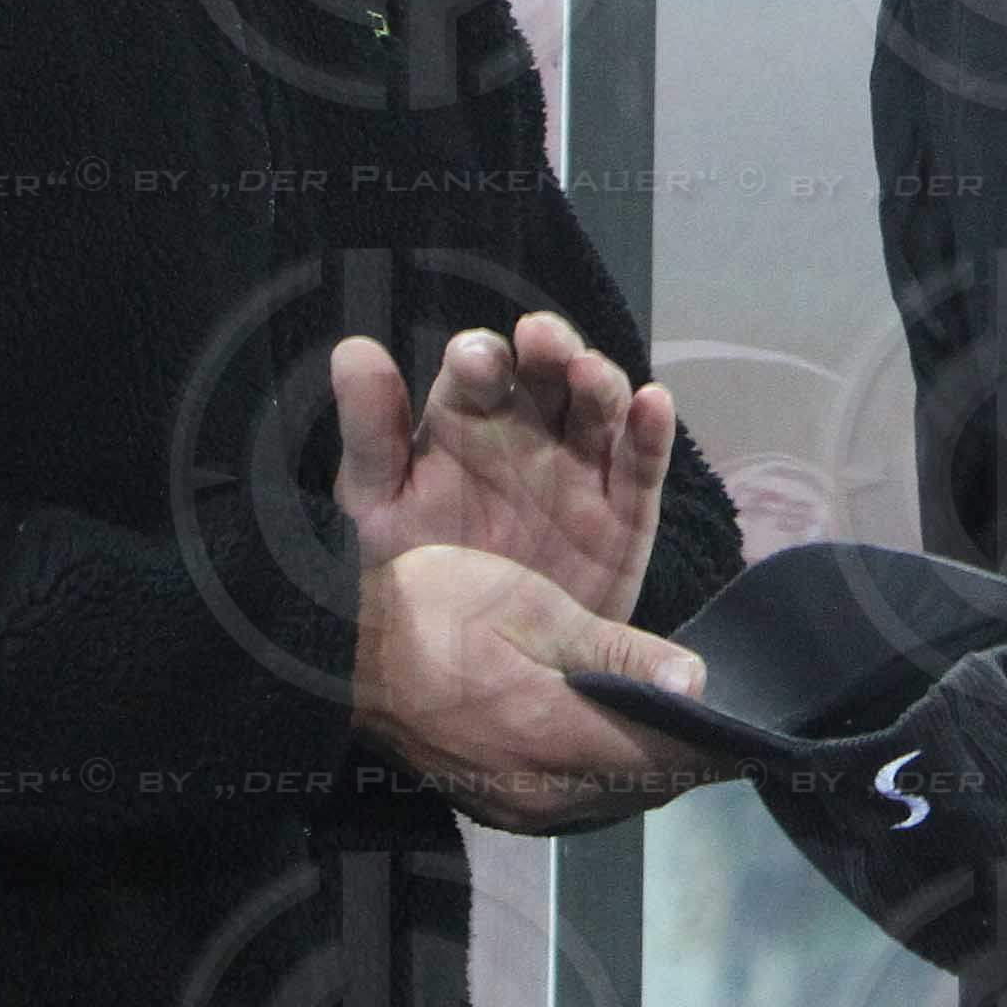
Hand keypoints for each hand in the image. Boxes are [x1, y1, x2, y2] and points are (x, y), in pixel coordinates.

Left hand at [332, 316, 679, 625]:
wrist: (473, 668)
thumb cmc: (420, 576)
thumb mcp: (380, 506)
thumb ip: (370, 433)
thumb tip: (352, 349)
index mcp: (468, 423)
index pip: (479, 371)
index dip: (479, 358)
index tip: (472, 359)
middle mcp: (529, 432)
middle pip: (547, 372)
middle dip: (548, 347)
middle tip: (539, 339)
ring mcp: (581, 469)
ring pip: (599, 407)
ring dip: (599, 379)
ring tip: (587, 373)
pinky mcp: (625, 511)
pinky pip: (642, 465)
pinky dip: (652, 431)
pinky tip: (653, 402)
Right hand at [352, 543, 724, 834]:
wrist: (334, 655)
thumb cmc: (434, 611)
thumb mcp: (529, 608)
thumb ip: (616, 650)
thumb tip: (697, 684)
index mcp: (555, 740)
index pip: (667, 760)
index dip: (716, 740)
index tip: (751, 717)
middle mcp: (541, 795)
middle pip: (648, 787)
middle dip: (690, 752)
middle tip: (719, 705)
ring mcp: (515, 810)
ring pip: (616, 799)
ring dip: (651, 766)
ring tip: (678, 716)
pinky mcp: (496, 808)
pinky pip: (579, 803)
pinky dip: (610, 774)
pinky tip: (618, 735)